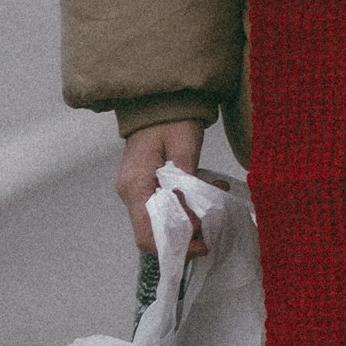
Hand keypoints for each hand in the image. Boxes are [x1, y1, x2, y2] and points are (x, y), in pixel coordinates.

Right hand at [117, 121, 215, 260]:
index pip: (147, 235)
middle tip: (215, 217)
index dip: (176, 247)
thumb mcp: (184, 147)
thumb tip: (192, 218)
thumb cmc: (171, 119)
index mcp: (135, 186)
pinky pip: (165, 206)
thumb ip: (187, 184)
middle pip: (155, 232)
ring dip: (192, 215)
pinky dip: (187, 203)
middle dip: (188, 231)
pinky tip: (206, 186)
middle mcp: (130, 193)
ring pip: (163, 221)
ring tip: (215, 192)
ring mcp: (135, 190)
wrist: (157, 98)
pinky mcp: (145, 185)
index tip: (203, 242)